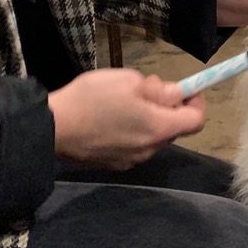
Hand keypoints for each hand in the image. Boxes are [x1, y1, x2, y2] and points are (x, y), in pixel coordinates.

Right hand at [48, 69, 206, 169]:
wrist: (51, 129)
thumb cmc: (92, 98)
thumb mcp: (128, 81)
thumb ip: (158, 89)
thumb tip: (174, 94)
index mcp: (158, 128)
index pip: (196, 121)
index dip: (196, 102)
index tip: (187, 89)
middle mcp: (149, 150)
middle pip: (173, 129)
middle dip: (169, 109)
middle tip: (148, 89)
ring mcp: (131, 161)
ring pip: (153, 138)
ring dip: (150, 120)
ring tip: (124, 103)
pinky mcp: (113, 165)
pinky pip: (134, 147)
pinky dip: (133, 132)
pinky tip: (111, 120)